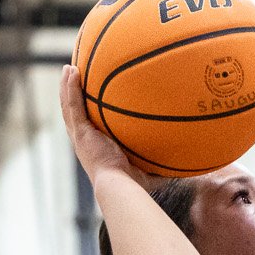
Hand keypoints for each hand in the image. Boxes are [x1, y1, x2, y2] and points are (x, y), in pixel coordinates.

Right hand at [58, 65, 153, 186]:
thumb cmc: (133, 185)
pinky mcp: (80, 133)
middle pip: (73, 113)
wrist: (119, 186)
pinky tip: (72, 70)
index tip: (89, 99)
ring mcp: (79, 137)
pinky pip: (73, 106)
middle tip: (73, 76)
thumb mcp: (149, 170)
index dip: (86, 112)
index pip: (88, 126)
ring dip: (67, 86)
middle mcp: (84, 142)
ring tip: (68, 68)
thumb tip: (187, 162)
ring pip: (68, 107)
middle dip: (71, 95)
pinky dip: (70, 88)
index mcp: (95, 148)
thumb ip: (162, 162)